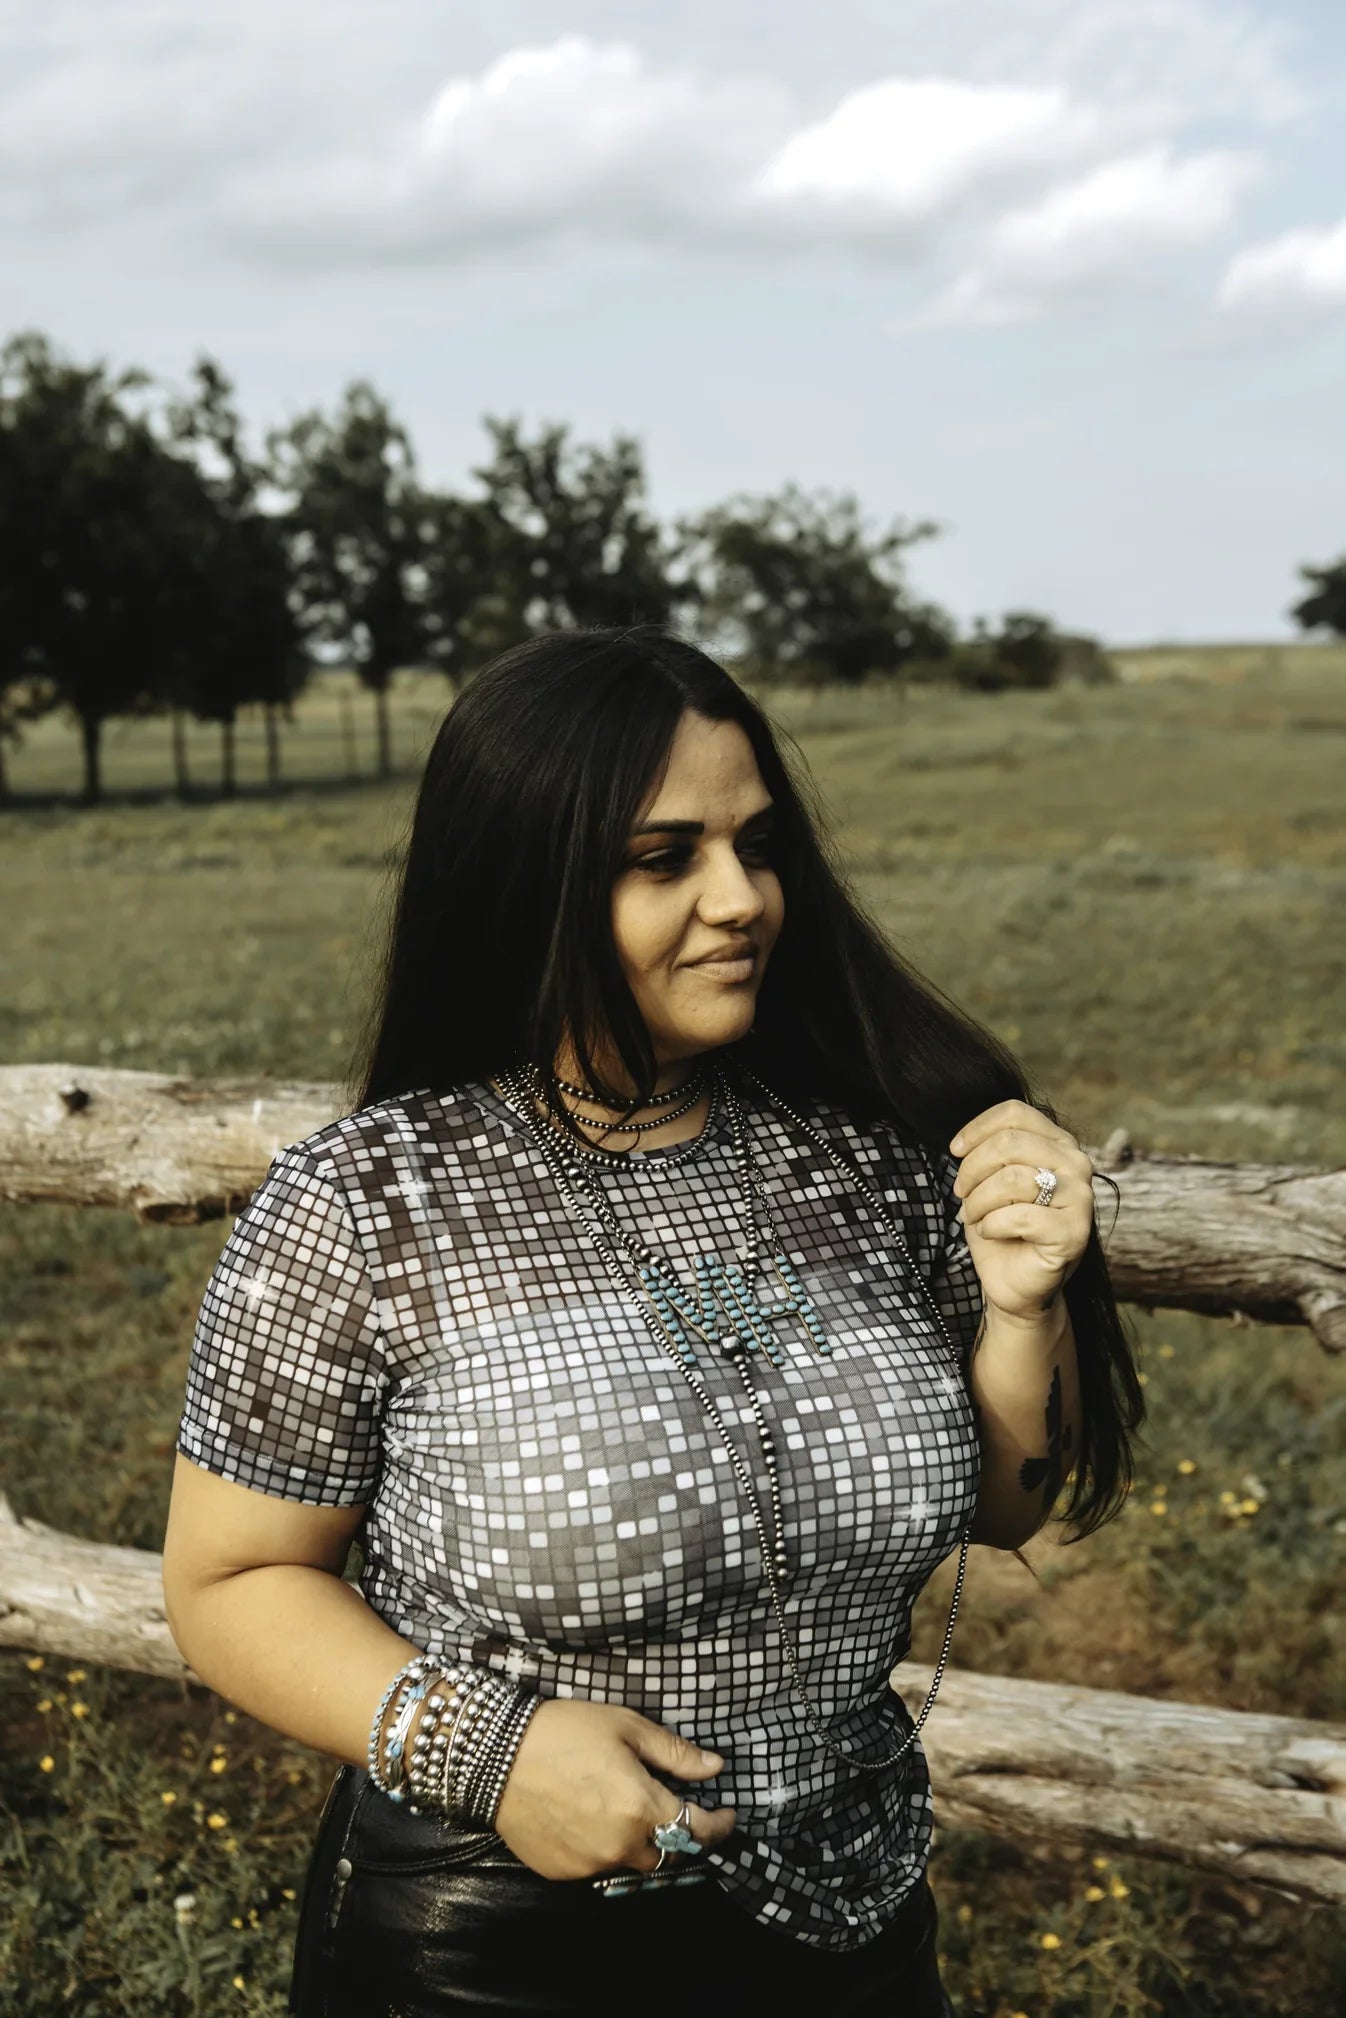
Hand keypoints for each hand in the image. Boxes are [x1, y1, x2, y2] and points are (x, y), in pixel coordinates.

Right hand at [492, 1698, 736, 1879]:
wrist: (494, 1756)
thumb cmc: (564, 1732)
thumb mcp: (625, 1727)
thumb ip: (674, 1753)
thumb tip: (715, 1768)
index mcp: (642, 1808)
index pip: (698, 1831)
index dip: (720, 1826)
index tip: (728, 1815)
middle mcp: (620, 1846)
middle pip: (669, 1854)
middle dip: (679, 1835)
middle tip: (675, 1809)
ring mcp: (591, 1864)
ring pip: (633, 1863)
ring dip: (642, 1843)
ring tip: (630, 1811)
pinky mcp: (564, 1873)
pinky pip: (599, 1866)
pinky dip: (606, 1848)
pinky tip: (592, 1819)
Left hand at [948, 1098, 1093, 1322]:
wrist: (1013, 1282)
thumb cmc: (1001, 1227)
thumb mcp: (990, 1181)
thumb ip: (991, 1152)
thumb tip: (964, 1144)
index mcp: (1059, 1144)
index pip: (1015, 1114)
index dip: (977, 1129)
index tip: (956, 1151)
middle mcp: (1076, 1164)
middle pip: (1010, 1142)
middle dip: (973, 1169)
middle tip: (962, 1194)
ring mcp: (1081, 1198)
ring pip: (1011, 1178)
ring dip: (978, 1201)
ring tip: (975, 1216)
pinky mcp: (1075, 1232)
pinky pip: (1019, 1217)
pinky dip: (992, 1225)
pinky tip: (992, 1233)